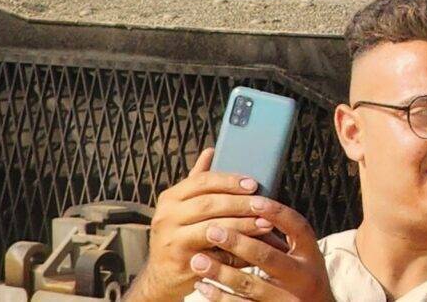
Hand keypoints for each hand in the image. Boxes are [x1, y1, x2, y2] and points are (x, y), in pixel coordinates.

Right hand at [141, 151, 329, 301]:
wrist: (161, 274)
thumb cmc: (179, 234)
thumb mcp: (182, 206)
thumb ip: (197, 180)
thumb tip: (211, 151)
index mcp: (170, 198)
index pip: (201, 181)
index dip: (229, 181)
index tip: (253, 183)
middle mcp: (166, 217)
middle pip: (209, 204)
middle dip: (240, 203)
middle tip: (263, 203)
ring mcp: (172, 241)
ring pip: (213, 228)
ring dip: (243, 225)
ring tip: (265, 223)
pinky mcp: (181, 262)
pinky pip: (214, 254)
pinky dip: (235, 250)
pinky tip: (252, 246)